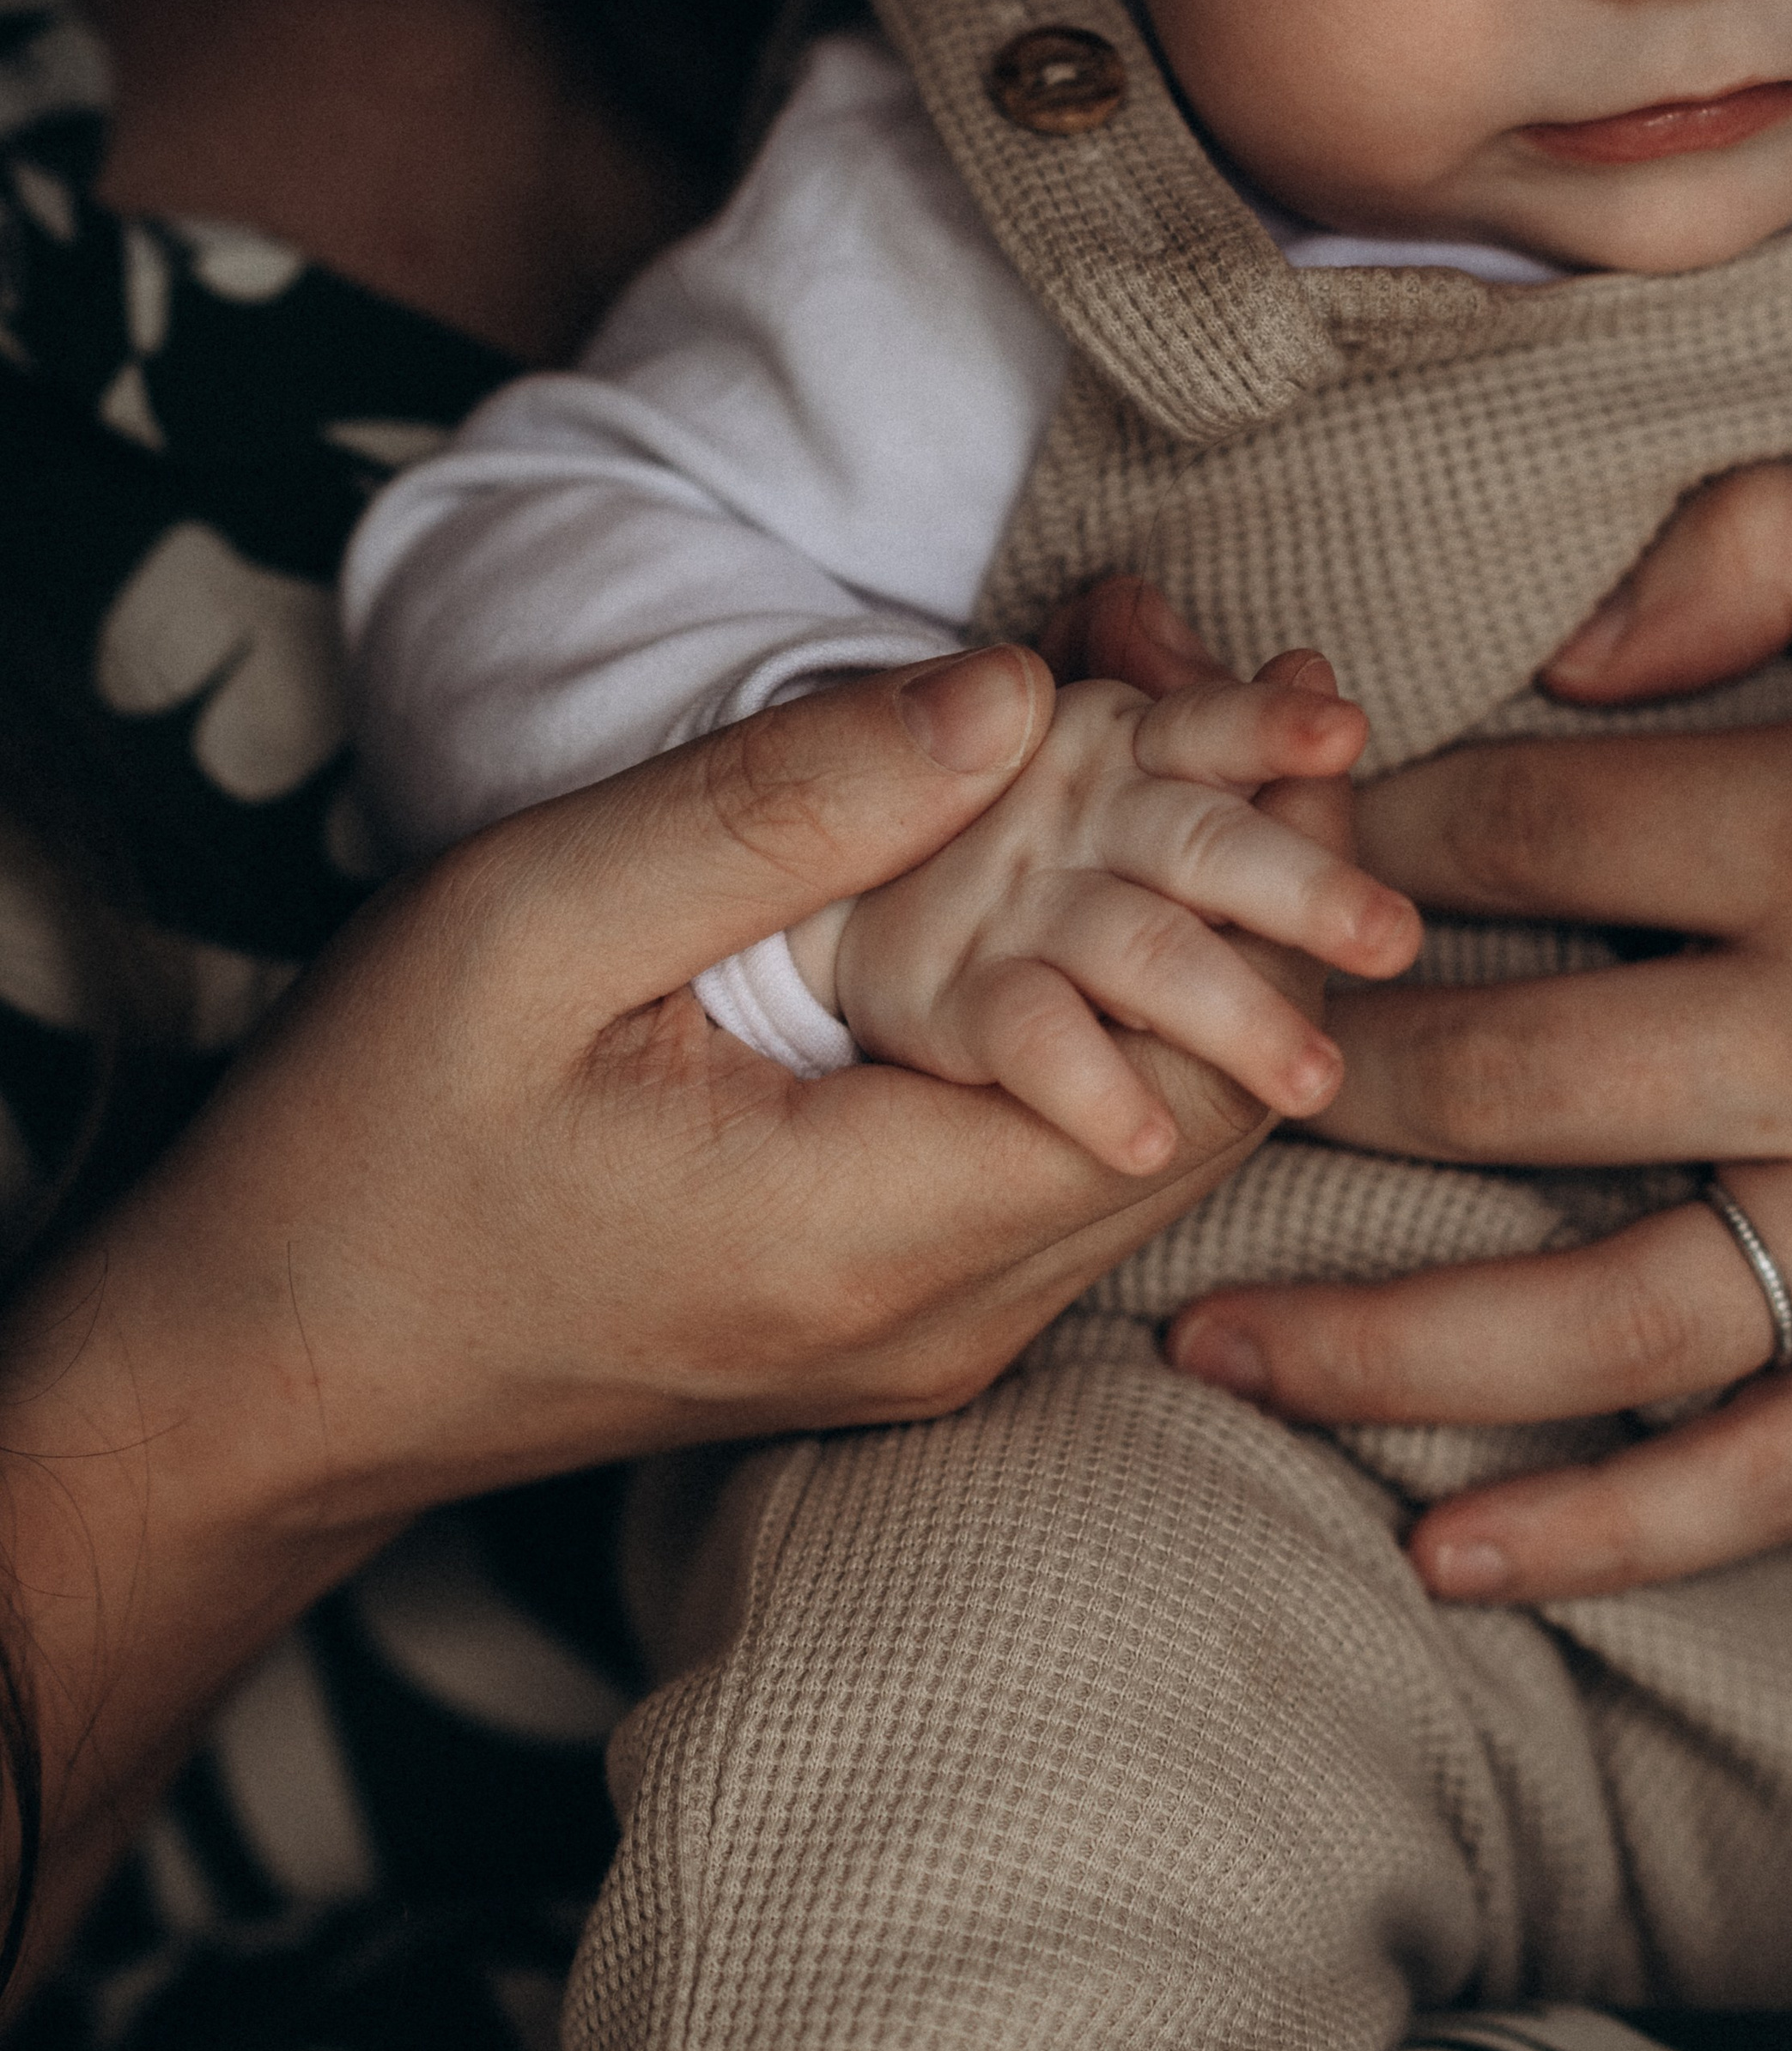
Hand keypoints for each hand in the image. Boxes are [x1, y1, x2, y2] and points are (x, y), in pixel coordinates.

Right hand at [0, 645, 1346, 1992]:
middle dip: (1258, 882)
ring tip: (1167, 731)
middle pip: (1217, 1102)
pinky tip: (1065, 864)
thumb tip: (1015, 692)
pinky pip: (1070, 1152)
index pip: (1196, 1070)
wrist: (268, 1371)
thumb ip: (786, 808)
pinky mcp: (902, 1315)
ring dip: (1189, 933)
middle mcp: (946, 1323)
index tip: (1254, 683)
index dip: (1264, 869)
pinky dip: (1105, 999)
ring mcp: (933, 1337)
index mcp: (870, 1237)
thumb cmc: (367, 1145)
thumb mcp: (540, 922)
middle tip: (1243, 679)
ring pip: (1162, 1131)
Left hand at [1078, 469, 1791, 1598]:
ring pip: (1592, 1320)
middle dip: (1305, 1078)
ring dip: (1376, 1345)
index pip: (1512, 839)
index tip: (1262, 862)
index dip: (1355, 847)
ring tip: (1207, 1342)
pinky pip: (1774, 1474)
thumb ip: (1766, 543)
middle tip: (1177, 1081)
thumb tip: (1558, 655)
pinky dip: (1609, 1534)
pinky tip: (1450, 1553)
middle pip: (1500, 1080)